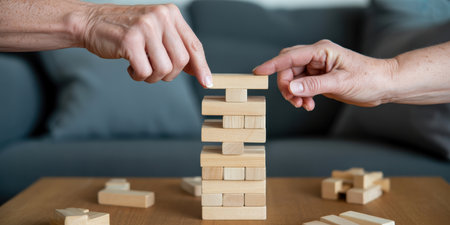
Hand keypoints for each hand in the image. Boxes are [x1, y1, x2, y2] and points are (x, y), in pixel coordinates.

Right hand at [76, 3, 211, 86]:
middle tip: (155, 71)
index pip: (194, 45)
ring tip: (141, 67)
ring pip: (164, 69)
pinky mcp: (130, 40)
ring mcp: (145, 28)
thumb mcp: (156, 32)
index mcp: (171, 14)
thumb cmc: (126, 31)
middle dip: (170, 74)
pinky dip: (138, 76)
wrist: (91, 22)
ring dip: (153, 76)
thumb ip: (176, 46)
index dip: (202, 66)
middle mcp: (161, 17)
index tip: (206, 82)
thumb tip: (198, 70)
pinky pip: (145, 72)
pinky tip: (130, 67)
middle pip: (181, 60)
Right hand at [253, 40, 395, 109]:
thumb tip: (290, 87)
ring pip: (293, 78)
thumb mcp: (340, 83)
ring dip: (293, 93)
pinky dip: (301, 96)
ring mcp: (318, 68)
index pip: (290, 56)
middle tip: (292, 99)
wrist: (384, 86)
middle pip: (288, 67)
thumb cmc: (368, 79)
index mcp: (321, 51)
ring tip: (302, 105)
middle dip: (285, 84)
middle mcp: (317, 57)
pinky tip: (308, 105)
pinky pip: (302, 86)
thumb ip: (313, 85)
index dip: (273, 65)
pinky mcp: (320, 78)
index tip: (258, 72)